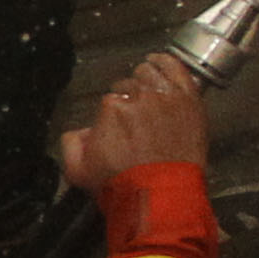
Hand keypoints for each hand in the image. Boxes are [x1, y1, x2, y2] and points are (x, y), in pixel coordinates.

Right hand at [57, 54, 206, 192]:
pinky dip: (166, 62)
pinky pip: (176, 69)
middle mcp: (138, 96)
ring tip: (146, 85)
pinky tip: (159, 62)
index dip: (113, 112)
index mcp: (110, 108)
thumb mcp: (78, 170)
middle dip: (129, 97)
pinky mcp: (188, 100)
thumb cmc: (124, 184)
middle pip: (130, 85)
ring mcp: (166, 96)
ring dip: (146, 79)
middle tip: (135, 116)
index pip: (110, 98)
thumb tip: (79, 132)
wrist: (160, 196)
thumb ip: (70, 143)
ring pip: (151, 74)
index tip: (118, 124)